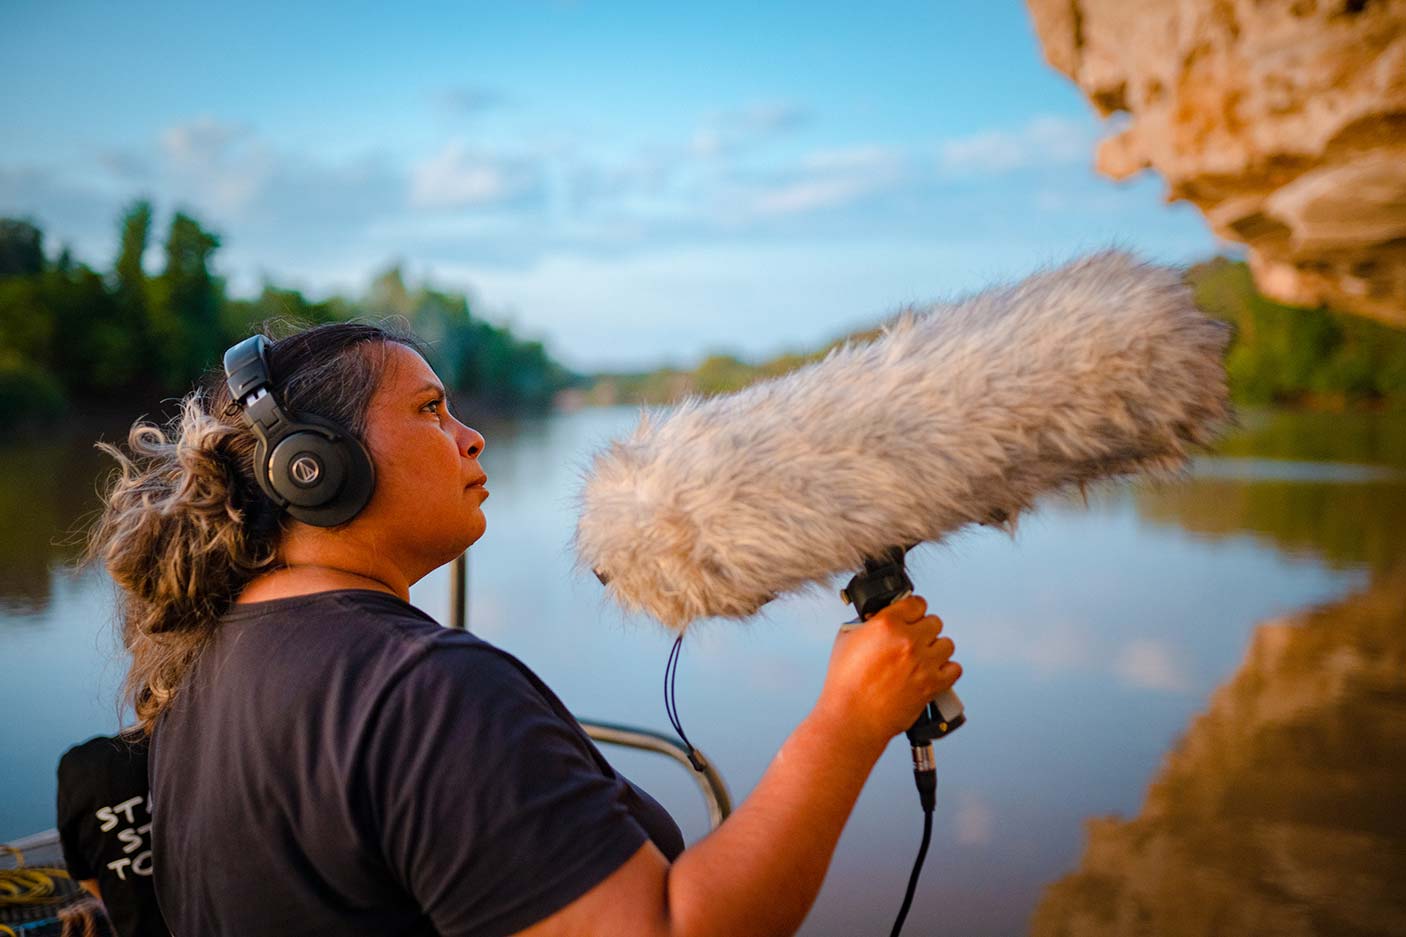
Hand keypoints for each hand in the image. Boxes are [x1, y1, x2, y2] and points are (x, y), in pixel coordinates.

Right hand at [814, 594, 960, 751]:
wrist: (853, 717)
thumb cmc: (846, 684)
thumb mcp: (847, 640)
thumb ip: (868, 624)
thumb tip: (878, 618)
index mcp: (886, 624)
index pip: (916, 602)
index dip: (913, 609)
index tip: (912, 615)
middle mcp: (908, 640)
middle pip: (934, 622)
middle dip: (924, 630)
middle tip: (913, 640)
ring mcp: (923, 663)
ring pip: (946, 644)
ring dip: (936, 649)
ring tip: (923, 657)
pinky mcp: (932, 684)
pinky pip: (954, 668)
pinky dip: (946, 670)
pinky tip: (932, 672)